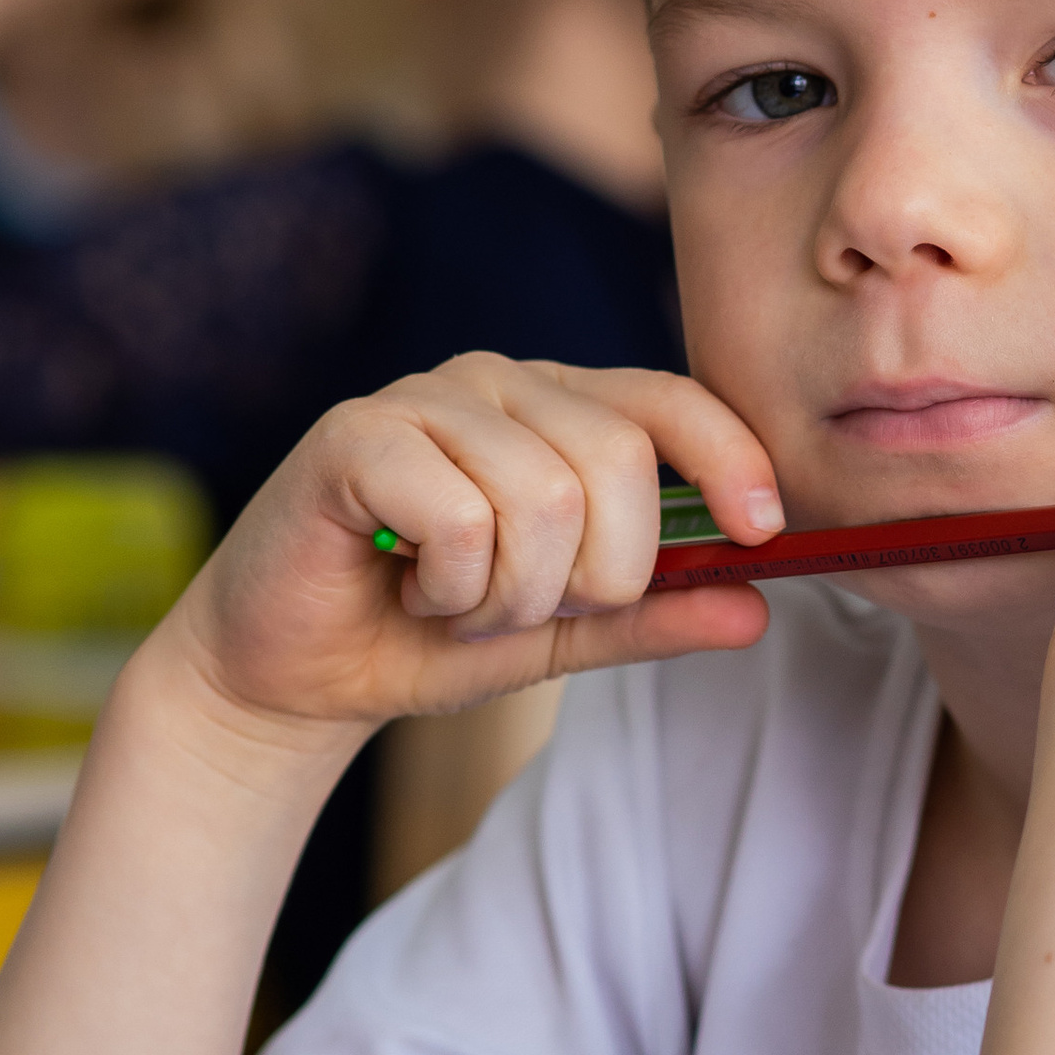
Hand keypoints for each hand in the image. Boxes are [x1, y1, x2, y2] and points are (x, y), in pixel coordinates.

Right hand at [160, 356, 789, 747]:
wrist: (292, 674)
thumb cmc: (427, 634)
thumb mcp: (561, 633)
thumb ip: (652, 613)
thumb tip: (757, 606)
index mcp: (560, 407)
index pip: (671, 401)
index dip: (729, 459)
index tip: (761, 531)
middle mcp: (499, 381)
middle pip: (619, 459)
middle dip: (595, 572)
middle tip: (524, 609)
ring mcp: (424, 397)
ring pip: (544, 497)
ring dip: (509, 594)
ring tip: (458, 603)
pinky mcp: (355, 433)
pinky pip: (462, 517)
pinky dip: (450, 586)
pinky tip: (409, 586)